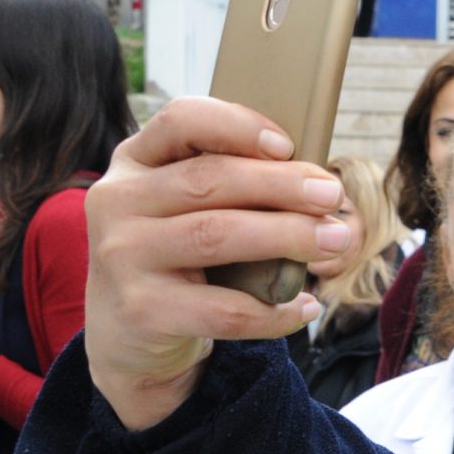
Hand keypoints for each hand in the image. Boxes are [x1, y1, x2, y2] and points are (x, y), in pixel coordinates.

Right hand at [83, 97, 348, 431]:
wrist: (127, 332)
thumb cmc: (179, 256)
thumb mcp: (187, 208)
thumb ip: (231, 185)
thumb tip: (317, 185)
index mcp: (135, 161)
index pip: (180, 121)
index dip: (238, 126)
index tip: (289, 146)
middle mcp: (117, 201)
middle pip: (208, 179)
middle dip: (282, 185)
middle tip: (333, 196)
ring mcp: (123, 255)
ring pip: (215, 235)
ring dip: (287, 236)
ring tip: (336, 240)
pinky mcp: (141, 309)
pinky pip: (222, 308)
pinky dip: (273, 310)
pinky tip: (305, 306)